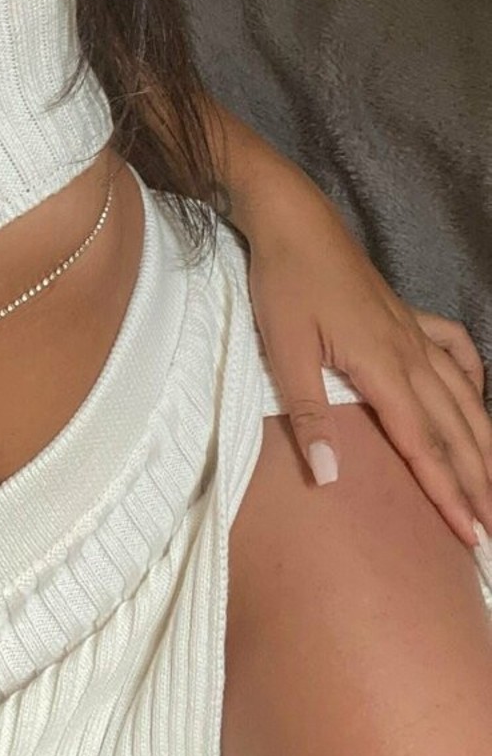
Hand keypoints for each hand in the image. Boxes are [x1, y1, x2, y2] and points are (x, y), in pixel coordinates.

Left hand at [245, 190, 491, 549]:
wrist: (292, 219)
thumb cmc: (284, 283)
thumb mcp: (285, 350)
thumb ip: (309, 416)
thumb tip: (330, 477)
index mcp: (384, 370)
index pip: (423, 446)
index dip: (448, 494)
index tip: (471, 536)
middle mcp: (411, 354)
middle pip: (455, 429)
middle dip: (479, 481)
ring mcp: (413, 331)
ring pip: (464, 394)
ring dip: (485, 440)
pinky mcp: (405, 313)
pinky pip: (455, 347)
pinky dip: (474, 373)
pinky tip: (478, 392)